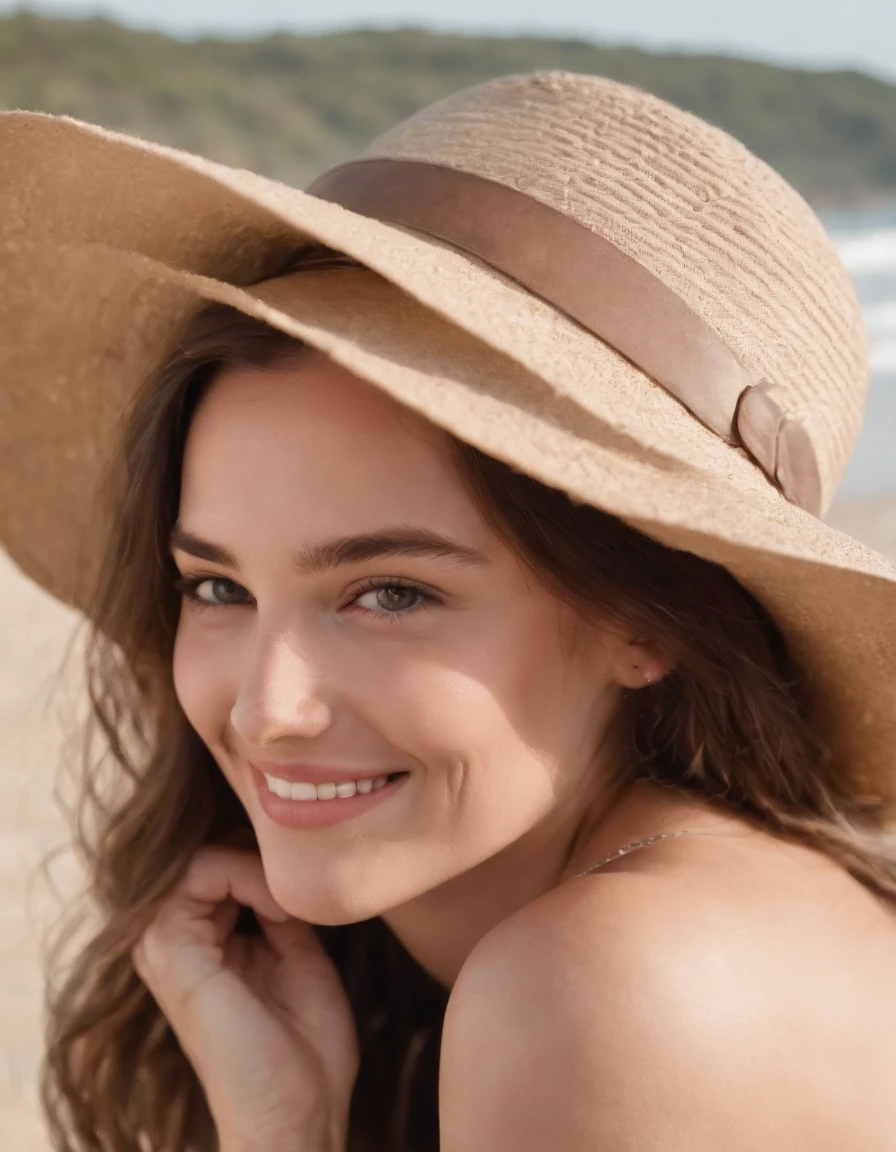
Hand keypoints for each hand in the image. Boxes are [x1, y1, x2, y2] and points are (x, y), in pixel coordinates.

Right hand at [131, 845, 358, 1151]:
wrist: (297, 1115)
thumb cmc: (304, 1050)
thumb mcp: (300, 956)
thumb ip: (280, 909)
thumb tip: (277, 865)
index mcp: (204, 946)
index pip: (218, 866)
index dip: (265, 863)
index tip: (304, 891)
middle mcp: (176, 944)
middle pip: (206, 856)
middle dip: (259, 859)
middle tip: (298, 889)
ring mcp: (166, 947)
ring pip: (200, 856)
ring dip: (254, 866)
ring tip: (289, 903)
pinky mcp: (172, 954)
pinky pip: (199, 874)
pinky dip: (246, 875)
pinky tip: (278, 909)